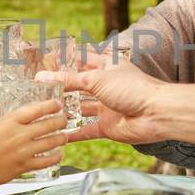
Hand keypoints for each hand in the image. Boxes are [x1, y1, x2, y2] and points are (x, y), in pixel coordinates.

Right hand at [0, 100, 66, 191]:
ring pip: (52, 142)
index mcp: (9, 122)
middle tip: (63, 120)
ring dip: (61, 138)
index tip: (57, 104)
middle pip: (49, 124)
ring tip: (64, 136)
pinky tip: (58, 155)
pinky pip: (47, 161)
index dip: (50, 105)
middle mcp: (20, 135)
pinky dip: (55, 157)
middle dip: (61, 121)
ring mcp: (24, 151)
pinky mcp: (24, 166)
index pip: (36, 109)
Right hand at [38, 62, 183, 143]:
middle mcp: (105, 85)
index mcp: (106, 66)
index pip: (82, 59)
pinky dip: (74, 134)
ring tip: (44, 111)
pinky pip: (87, 130)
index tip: (45, 61)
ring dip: (65, 110)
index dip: (65, 60)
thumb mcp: (96, 79)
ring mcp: (106, 106)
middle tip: (38, 89)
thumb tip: (43, 76)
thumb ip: (69, 79)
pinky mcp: (107, 126)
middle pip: (79, 85)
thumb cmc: (133, 88)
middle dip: (61, 87)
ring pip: (81, 108)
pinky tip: (59, 135)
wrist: (156, 113)